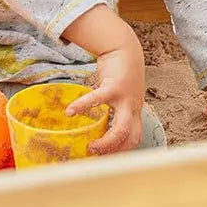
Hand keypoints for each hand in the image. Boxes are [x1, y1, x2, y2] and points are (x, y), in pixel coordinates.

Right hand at [61, 5, 145, 154]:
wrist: (124, 47)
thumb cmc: (121, 72)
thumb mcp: (123, 92)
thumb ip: (116, 106)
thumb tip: (98, 121)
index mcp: (135, 110)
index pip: (135, 137)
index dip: (124, 151)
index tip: (107, 158)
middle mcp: (133, 107)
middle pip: (132, 138)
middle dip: (116, 152)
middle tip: (98, 155)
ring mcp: (126, 98)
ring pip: (122, 128)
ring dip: (107, 142)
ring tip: (90, 146)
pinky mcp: (114, 86)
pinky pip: (97, 100)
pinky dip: (83, 106)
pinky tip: (70, 111)